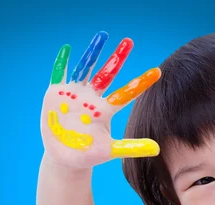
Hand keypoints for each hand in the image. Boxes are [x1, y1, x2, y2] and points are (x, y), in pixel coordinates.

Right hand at [40, 31, 160, 169]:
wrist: (64, 157)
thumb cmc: (88, 154)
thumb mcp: (109, 151)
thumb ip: (131, 147)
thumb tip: (157, 149)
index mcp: (105, 109)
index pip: (127, 93)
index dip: (141, 83)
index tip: (157, 72)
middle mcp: (92, 97)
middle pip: (107, 74)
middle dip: (117, 58)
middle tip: (129, 41)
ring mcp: (75, 94)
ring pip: (86, 68)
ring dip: (93, 52)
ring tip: (103, 36)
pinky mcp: (57, 94)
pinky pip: (60, 74)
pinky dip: (62, 62)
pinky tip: (67, 48)